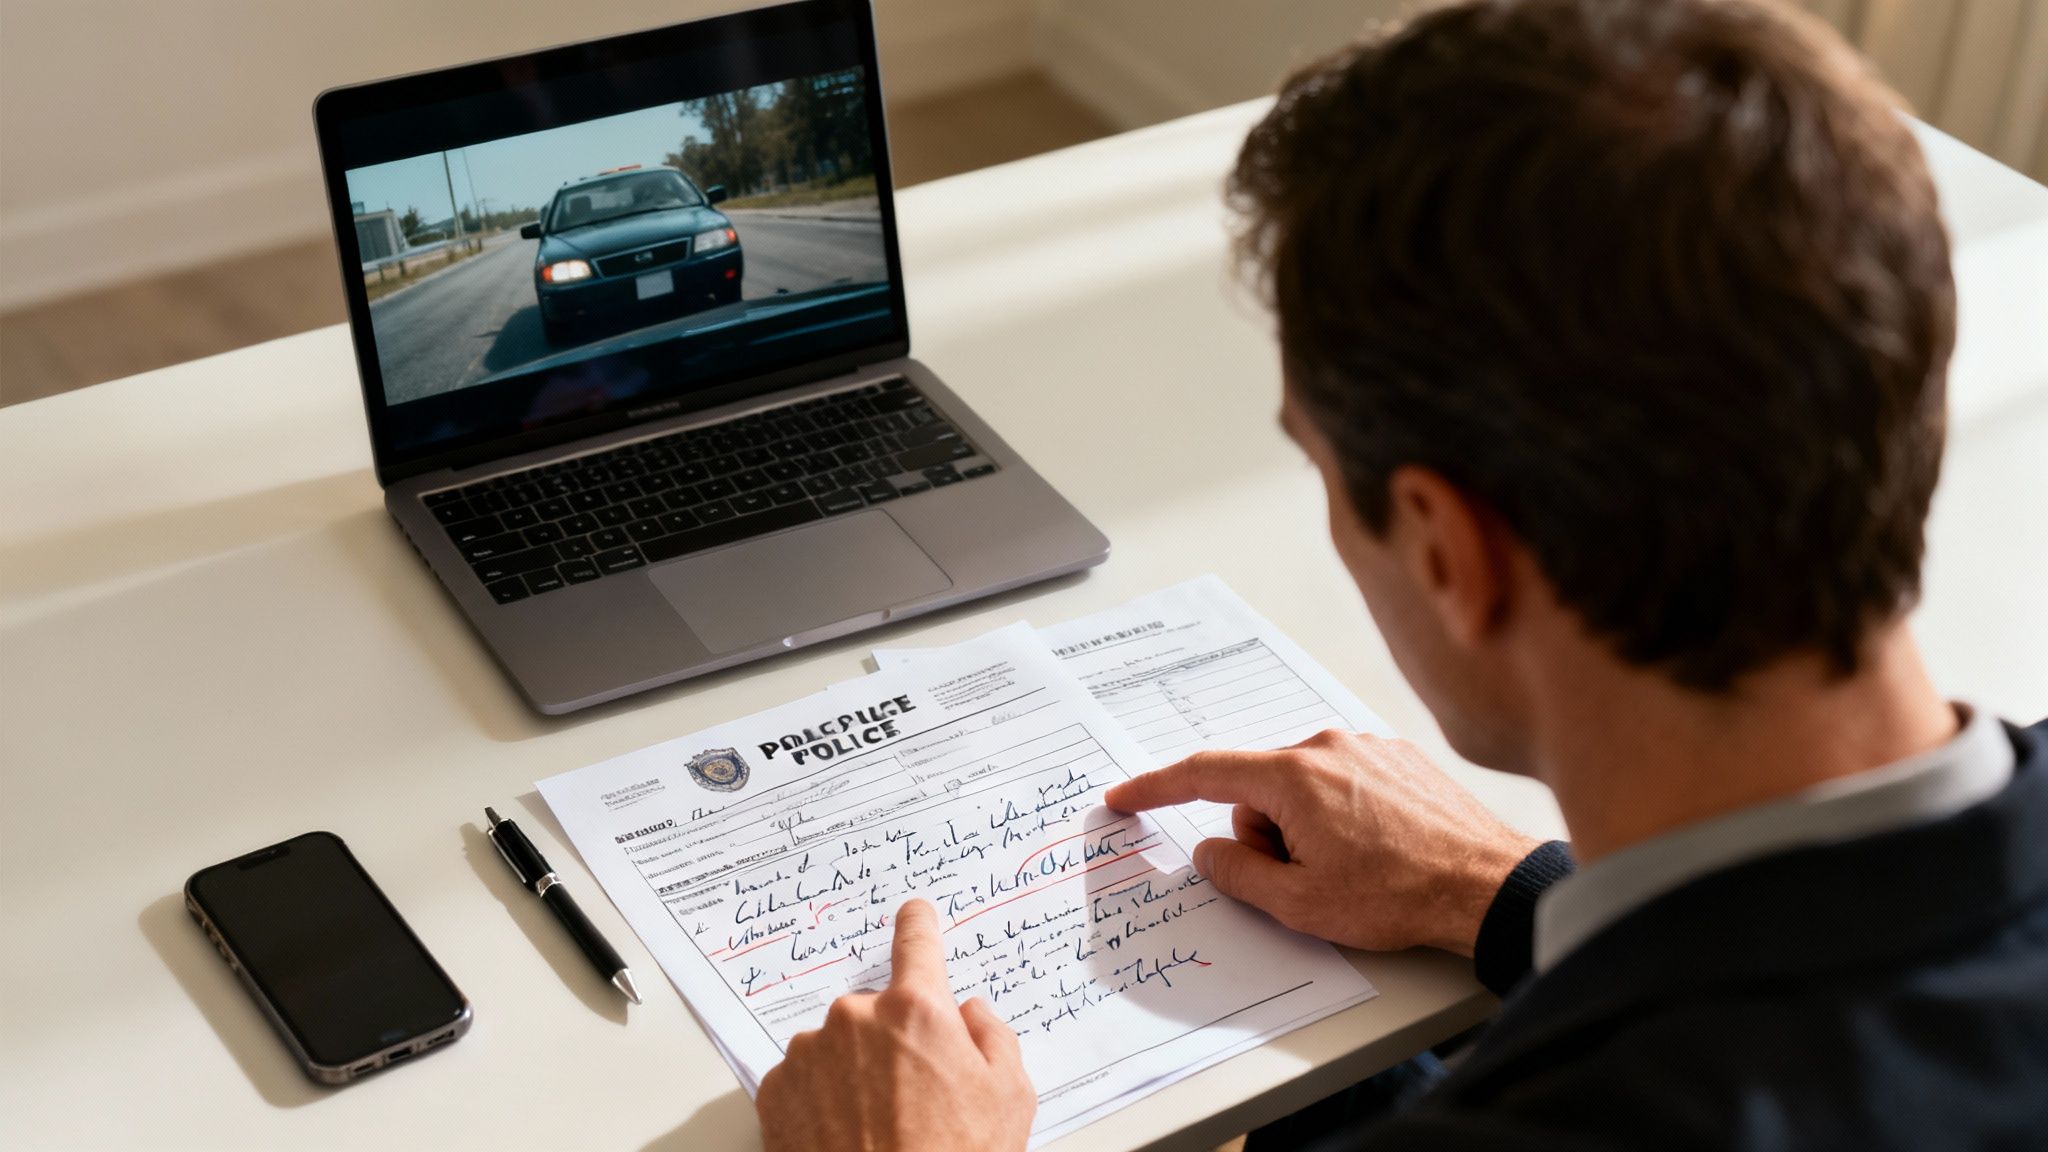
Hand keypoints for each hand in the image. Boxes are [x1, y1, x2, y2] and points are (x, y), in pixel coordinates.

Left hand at [755, 899, 1034, 1151]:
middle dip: (895, 1040)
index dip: (919, 924)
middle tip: (916, 1094)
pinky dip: (821, 1098)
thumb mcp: (1010, 1097)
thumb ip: (994, 1037)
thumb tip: (969, 1014)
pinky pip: (804, 1078)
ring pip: (839, 1046)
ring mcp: (808, 1054)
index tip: (915, 911)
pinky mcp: (774, 1091)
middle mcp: (854, 1019)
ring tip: (880, 1124)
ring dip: (854, 1071)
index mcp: (916, 1011)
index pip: (917, 943)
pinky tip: (846, 1133)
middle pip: (879, 1011)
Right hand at [1103, 731, 1540, 955]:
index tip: (1125, 798)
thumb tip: (1213, 850)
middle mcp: (1327, 746)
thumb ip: (1238, 873)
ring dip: (1307, 828)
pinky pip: (1341, 783)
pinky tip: (1377, 849)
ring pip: (1301, 788)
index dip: (1155, 788)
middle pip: (1258, 789)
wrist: (1486, 885)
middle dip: (1266, 835)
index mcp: (1293, 776)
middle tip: (1306, 879)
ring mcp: (1365, 746)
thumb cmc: (1399, 895)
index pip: (1203, 772)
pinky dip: (1342, 816)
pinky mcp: (1396, 756)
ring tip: (1354, 868)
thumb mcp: (1299, 903)